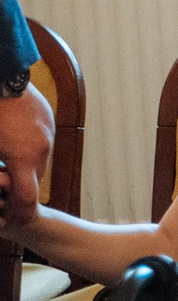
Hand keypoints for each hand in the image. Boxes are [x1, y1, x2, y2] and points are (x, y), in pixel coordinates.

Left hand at [0, 85, 54, 230]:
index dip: (23, 212)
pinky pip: (43, 140)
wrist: (2, 80)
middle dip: (22, 185)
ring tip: (7, 154)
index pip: (29, 197)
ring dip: (25, 162)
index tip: (18, 220)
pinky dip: (30, 144)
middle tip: (6, 185)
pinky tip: (14, 135)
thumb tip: (1, 181)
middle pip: (36, 178)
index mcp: (23, 157)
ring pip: (40, 158)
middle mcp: (41, 147)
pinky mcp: (49, 119)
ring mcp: (48, 132)